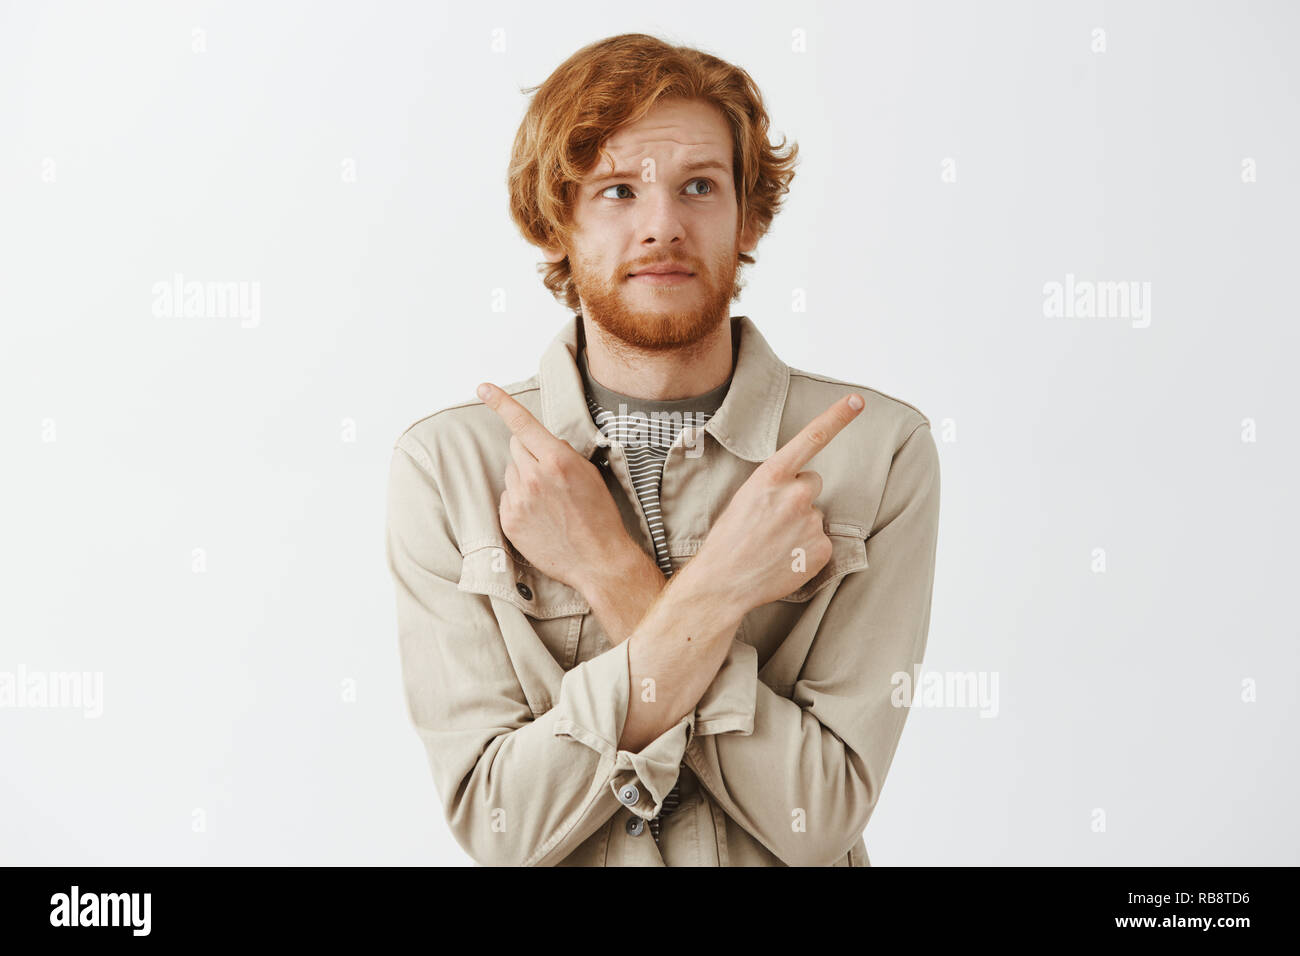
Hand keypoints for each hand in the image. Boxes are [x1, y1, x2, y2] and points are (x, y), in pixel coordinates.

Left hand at [477, 381, 631, 593]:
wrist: (598, 560)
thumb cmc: (599, 516)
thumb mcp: (589, 474)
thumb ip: (562, 453)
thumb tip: (544, 442)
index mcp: (557, 460)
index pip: (523, 423)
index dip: (500, 402)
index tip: (483, 387)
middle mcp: (534, 477)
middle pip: (516, 446)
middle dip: (529, 453)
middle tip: (550, 474)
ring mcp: (519, 500)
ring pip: (511, 472)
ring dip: (524, 479)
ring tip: (549, 502)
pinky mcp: (509, 520)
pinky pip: (507, 497)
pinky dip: (519, 502)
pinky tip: (540, 517)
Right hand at [682, 394, 864, 616]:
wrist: (723, 582)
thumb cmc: (728, 539)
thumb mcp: (743, 497)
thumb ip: (774, 484)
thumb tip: (800, 485)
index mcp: (771, 475)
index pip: (811, 438)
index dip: (837, 417)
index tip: (857, 401)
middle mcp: (796, 494)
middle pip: (812, 482)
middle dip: (798, 496)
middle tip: (772, 519)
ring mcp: (811, 521)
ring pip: (814, 514)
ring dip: (800, 525)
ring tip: (774, 543)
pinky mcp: (821, 548)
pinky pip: (820, 541)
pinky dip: (806, 550)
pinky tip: (785, 558)